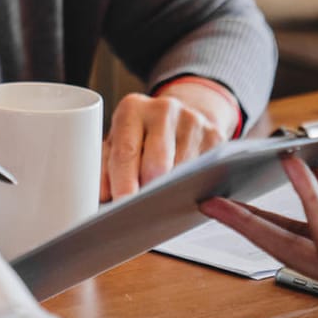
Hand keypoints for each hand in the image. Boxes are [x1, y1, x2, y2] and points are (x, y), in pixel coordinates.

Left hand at [100, 79, 236, 200]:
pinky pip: (204, 172)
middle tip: (141, 209)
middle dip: (148, 190)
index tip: (122, 204)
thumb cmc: (140, 135)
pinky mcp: (215, 136)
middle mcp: (164, 109)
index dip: (123, 182)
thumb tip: (101, 197)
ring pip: (182, 171)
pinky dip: (192, 187)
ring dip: (171, 191)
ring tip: (161, 199)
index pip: (126, 151)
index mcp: (132, 108)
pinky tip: (183, 189)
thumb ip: (104, 167)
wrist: (177, 116)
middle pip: (157, 163)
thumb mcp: (117, 142)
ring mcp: (193, 121)